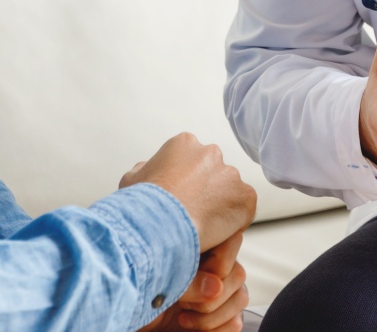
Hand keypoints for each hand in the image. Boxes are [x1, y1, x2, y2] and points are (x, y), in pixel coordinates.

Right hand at [120, 132, 256, 252]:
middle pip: (212, 172)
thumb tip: (147, 168)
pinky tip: (216, 233)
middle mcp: (210, 152)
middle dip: (205, 190)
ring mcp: (230, 174)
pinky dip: (234, 221)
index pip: (191, 160)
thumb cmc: (142, 204)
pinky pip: (243, 209)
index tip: (179, 198)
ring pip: (229, 190)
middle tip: (192, 213)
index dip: (185, 181)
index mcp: (184, 143)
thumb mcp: (131, 179)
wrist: (159, 225)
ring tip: (201, 226)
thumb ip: (145, 169)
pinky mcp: (245, 197)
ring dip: (219, 205)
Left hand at [136, 232, 248, 331]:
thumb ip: (187, 275)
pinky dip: (219, 328)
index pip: (230, 239)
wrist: (121, 313)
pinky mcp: (211, 316)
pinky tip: (194, 328)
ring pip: (239, 297)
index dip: (220, 261)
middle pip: (237, 273)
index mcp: (193, 241)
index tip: (200, 274)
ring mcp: (210, 291)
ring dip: (213, 315)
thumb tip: (216, 286)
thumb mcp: (156, 275)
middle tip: (184, 300)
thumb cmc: (132, 288)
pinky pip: (235, 321)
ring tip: (185, 317)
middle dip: (213, 295)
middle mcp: (205, 264)